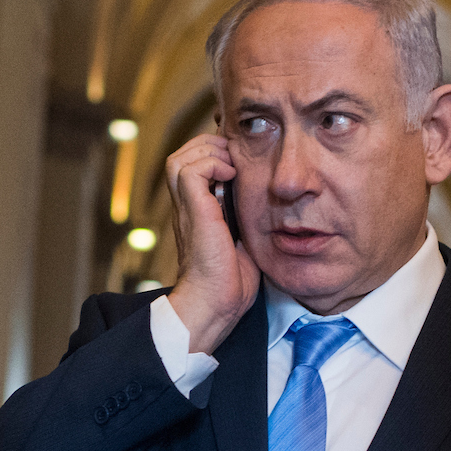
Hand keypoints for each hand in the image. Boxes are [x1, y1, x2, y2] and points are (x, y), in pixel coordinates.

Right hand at [163, 133, 256, 355]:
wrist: (216, 302)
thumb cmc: (231, 281)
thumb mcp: (243, 240)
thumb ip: (245, 218)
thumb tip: (270, 204)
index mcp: (197, 211)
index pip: (193, 165)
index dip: (214, 155)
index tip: (239, 162)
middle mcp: (187, 206)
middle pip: (182, 155)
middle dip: (210, 147)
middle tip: (235, 160)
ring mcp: (187, 208)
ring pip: (181, 157)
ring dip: (209, 153)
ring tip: (232, 167)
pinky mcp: (194, 211)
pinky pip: (192, 170)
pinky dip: (213, 164)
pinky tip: (231, 177)